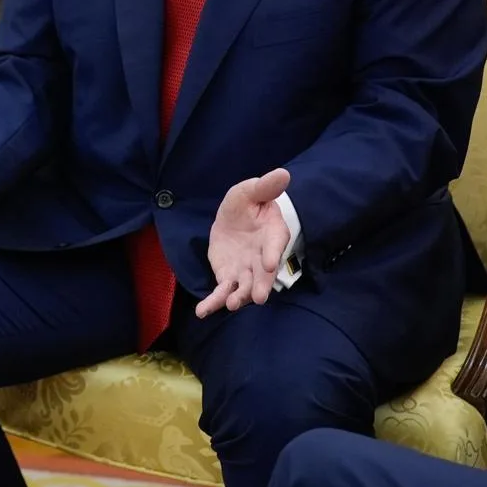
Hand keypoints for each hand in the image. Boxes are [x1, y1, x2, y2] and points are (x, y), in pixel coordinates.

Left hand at [195, 167, 292, 318]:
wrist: (235, 218)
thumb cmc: (249, 204)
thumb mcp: (251, 190)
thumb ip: (265, 186)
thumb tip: (283, 173)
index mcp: (273, 234)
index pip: (275, 244)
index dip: (273, 254)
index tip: (270, 263)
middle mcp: (262, 257)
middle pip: (264, 274)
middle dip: (261, 286)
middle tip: (259, 298)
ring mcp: (246, 270)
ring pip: (245, 287)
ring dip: (239, 297)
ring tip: (232, 305)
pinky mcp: (228, 277)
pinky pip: (222, 291)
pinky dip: (213, 302)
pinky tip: (202, 312)